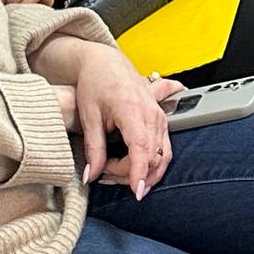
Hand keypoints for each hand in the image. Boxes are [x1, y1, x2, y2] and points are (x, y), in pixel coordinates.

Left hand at [58, 49, 173, 192]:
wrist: (105, 62)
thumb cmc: (95, 83)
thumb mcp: (89, 116)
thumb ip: (92, 149)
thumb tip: (90, 176)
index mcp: (132, 110)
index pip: (141, 148)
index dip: (139, 171)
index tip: (136, 191)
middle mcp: (151, 113)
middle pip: (151, 156)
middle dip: (130, 174)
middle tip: (105, 174)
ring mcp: (159, 115)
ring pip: (161, 154)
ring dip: (143, 170)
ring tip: (117, 173)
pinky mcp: (160, 118)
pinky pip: (165, 146)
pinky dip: (153, 161)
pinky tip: (142, 169)